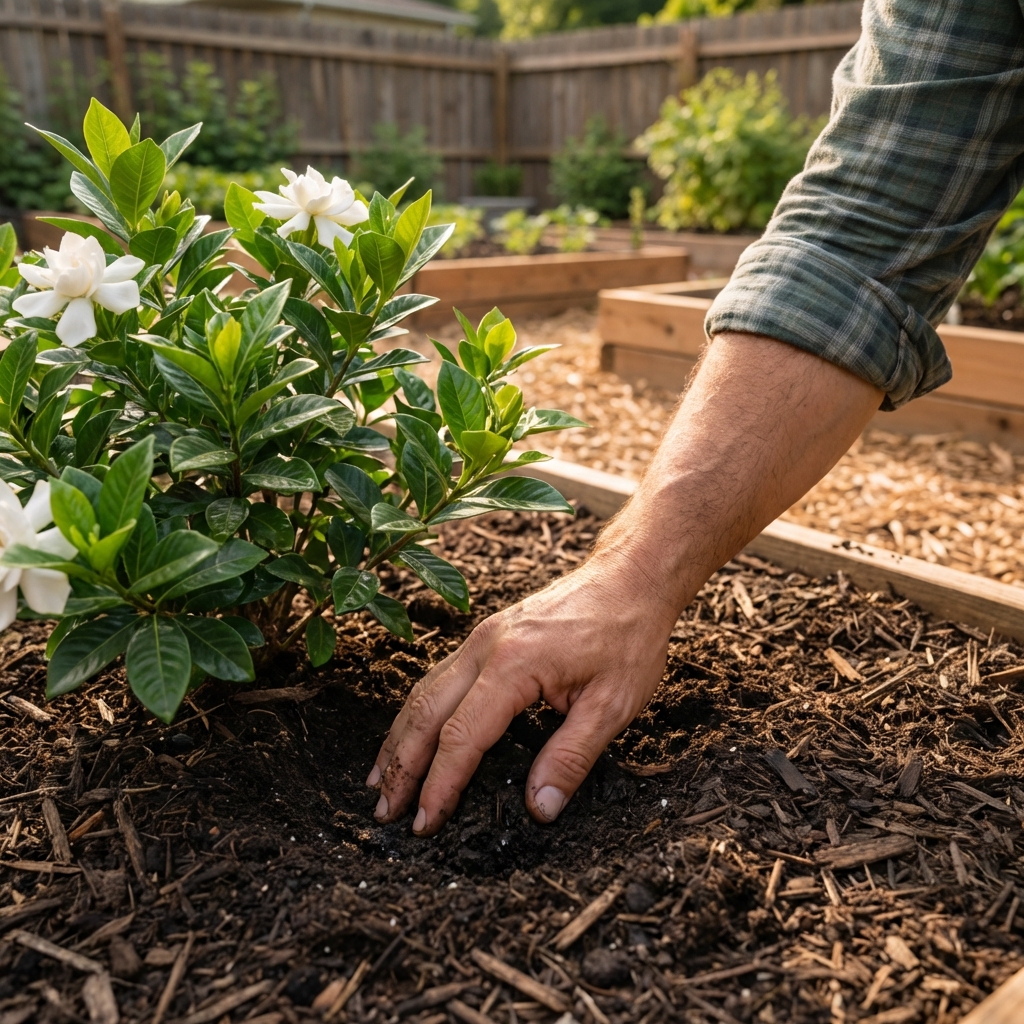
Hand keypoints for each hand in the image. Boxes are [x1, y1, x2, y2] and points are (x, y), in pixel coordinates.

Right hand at [366, 548, 679, 834]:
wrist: (630, 576)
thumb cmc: (627, 634)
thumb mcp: (613, 704)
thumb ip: (571, 758)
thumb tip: (540, 809)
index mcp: (514, 665)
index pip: (462, 737)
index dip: (440, 785)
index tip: (425, 823)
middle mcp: (485, 647)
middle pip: (426, 712)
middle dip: (401, 765)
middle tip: (385, 813)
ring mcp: (482, 637)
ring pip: (424, 691)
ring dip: (400, 738)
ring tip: (380, 781)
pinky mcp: (487, 635)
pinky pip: (440, 677)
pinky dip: (418, 712)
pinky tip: (412, 733)